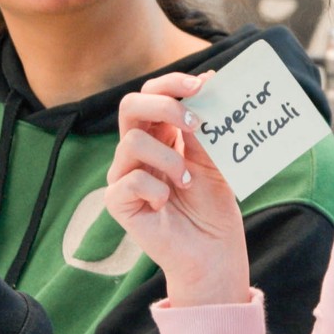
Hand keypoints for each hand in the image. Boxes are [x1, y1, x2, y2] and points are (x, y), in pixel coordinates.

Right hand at [106, 71, 250, 306]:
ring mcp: (124, 175)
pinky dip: (157, 189)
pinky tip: (168, 204)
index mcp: (160, 135)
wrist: (214, 252)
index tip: (203, 84)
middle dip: (164, 107)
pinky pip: (129, 180)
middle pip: (130, 106)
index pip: (152, 94)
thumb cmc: (214, 207)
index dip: (172, 83)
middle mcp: (137, 151)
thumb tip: (209, 81)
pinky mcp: (118, 202)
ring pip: (132, 143)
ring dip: (169, 159)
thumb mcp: (215, 161)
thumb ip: (206, 127)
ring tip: (187, 181)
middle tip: (195, 123)